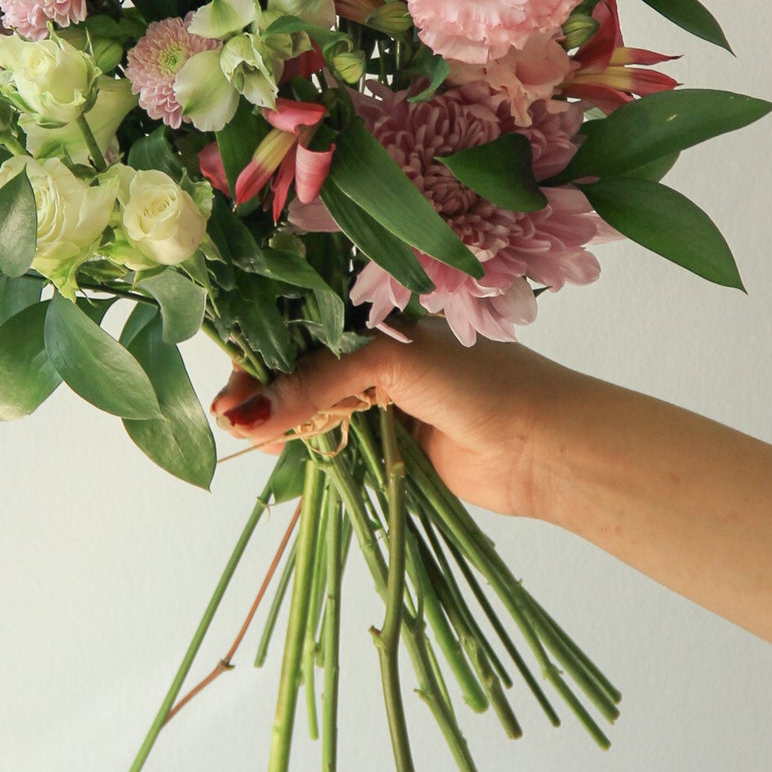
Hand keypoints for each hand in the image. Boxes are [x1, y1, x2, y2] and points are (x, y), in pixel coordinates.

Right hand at [210, 321, 577, 519]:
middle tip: (230, 414)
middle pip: (303, 368)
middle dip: (264, 387)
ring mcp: (382, 404)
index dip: (265, 348)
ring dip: (281, 419)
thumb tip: (250, 409)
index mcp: (381, 322)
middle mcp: (377, 358)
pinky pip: (337, 445)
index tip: (230, 378)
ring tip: (249, 433)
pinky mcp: (390, 449)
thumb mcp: (393, 363)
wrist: (542, 447)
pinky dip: (308, 447)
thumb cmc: (479, 384)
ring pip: (315, 408)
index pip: (306, 327)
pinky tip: (279, 449)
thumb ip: (321, 380)